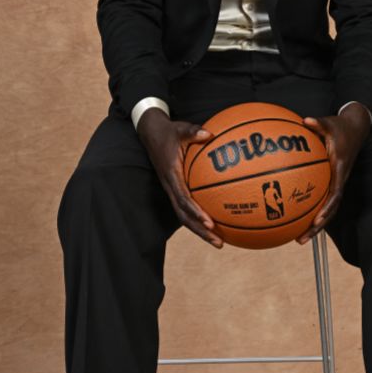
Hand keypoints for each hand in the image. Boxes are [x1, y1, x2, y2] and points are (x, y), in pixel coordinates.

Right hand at [136, 108, 223, 247]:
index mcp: (171, 175)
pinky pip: (187, 208)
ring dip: (200, 230)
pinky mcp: (175, 190)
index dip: (196, 212)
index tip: (209, 222)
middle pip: (184, 216)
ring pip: (184, 216)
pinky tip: (216, 224)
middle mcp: (170, 187)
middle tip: (219, 243)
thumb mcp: (180, 129)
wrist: (151, 134)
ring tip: (219, 241)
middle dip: (201, 231)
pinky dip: (199, 219)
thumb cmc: (169, 132)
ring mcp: (172, 190)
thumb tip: (209, 133)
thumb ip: (194, 131)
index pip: (183, 198)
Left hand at [296, 103, 371, 244]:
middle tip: (301, 239)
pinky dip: (311, 212)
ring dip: (314, 226)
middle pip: (330, 209)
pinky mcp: (332, 183)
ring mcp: (336, 183)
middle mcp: (339, 180)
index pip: (335, 193)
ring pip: (327, 209)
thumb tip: (305, 121)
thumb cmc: (340, 127)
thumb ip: (318, 123)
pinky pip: (322, 201)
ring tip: (298, 238)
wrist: (356, 129)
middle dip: (317, 226)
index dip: (327, 208)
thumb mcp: (330, 123)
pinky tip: (296, 219)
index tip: (316, 220)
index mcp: (339, 168)